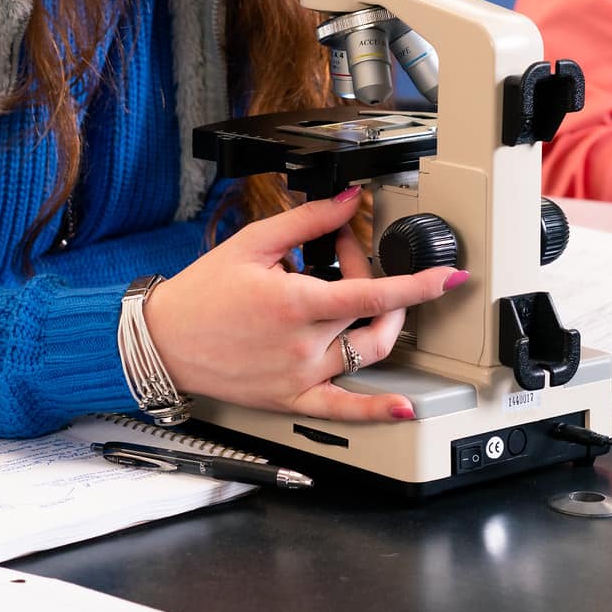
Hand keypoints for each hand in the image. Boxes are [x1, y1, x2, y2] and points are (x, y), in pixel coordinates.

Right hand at [141, 188, 469, 422]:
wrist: (163, 342)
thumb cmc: (201, 294)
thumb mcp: (252, 243)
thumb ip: (307, 220)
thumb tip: (347, 200)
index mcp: (294, 302)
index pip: (373, 292)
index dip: (418, 284)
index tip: (448, 276)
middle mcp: (302, 344)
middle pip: (369, 314)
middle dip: (371, 276)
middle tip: (345, 256)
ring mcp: (300, 376)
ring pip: (366, 354)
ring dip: (382, 324)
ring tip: (360, 298)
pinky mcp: (291, 399)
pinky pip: (342, 410)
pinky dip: (377, 411)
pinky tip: (403, 409)